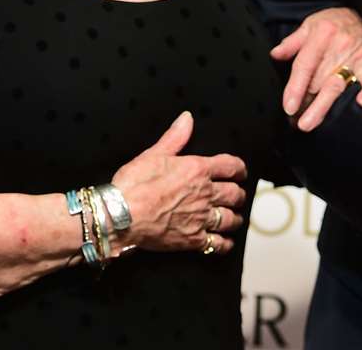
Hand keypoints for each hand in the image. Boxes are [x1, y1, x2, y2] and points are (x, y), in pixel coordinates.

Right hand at [111, 111, 247, 256]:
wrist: (121, 215)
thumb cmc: (134, 184)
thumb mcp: (154, 154)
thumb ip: (175, 137)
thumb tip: (187, 118)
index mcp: (198, 170)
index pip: (231, 166)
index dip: (240, 169)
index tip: (241, 172)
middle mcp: (205, 194)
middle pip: (235, 194)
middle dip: (239, 195)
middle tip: (238, 196)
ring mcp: (200, 218)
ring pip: (230, 219)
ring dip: (235, 218)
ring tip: (234, 218)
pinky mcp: (192, 240)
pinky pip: (217, 244)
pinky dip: (224, 244)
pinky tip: (224, 243)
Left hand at [270, 6, 361, 130]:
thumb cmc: (334, 22)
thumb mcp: (310, 24)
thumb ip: (292, 42)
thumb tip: (275, 55)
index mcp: (321, 34)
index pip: (304, 65)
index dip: (295, 88)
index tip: (289, 107)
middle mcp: (338, 45)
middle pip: (318, 80)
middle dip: (305, 102)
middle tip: (296, 122)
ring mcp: (355, 55)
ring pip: (337, 85)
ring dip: (323, 106)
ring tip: (310, 123)